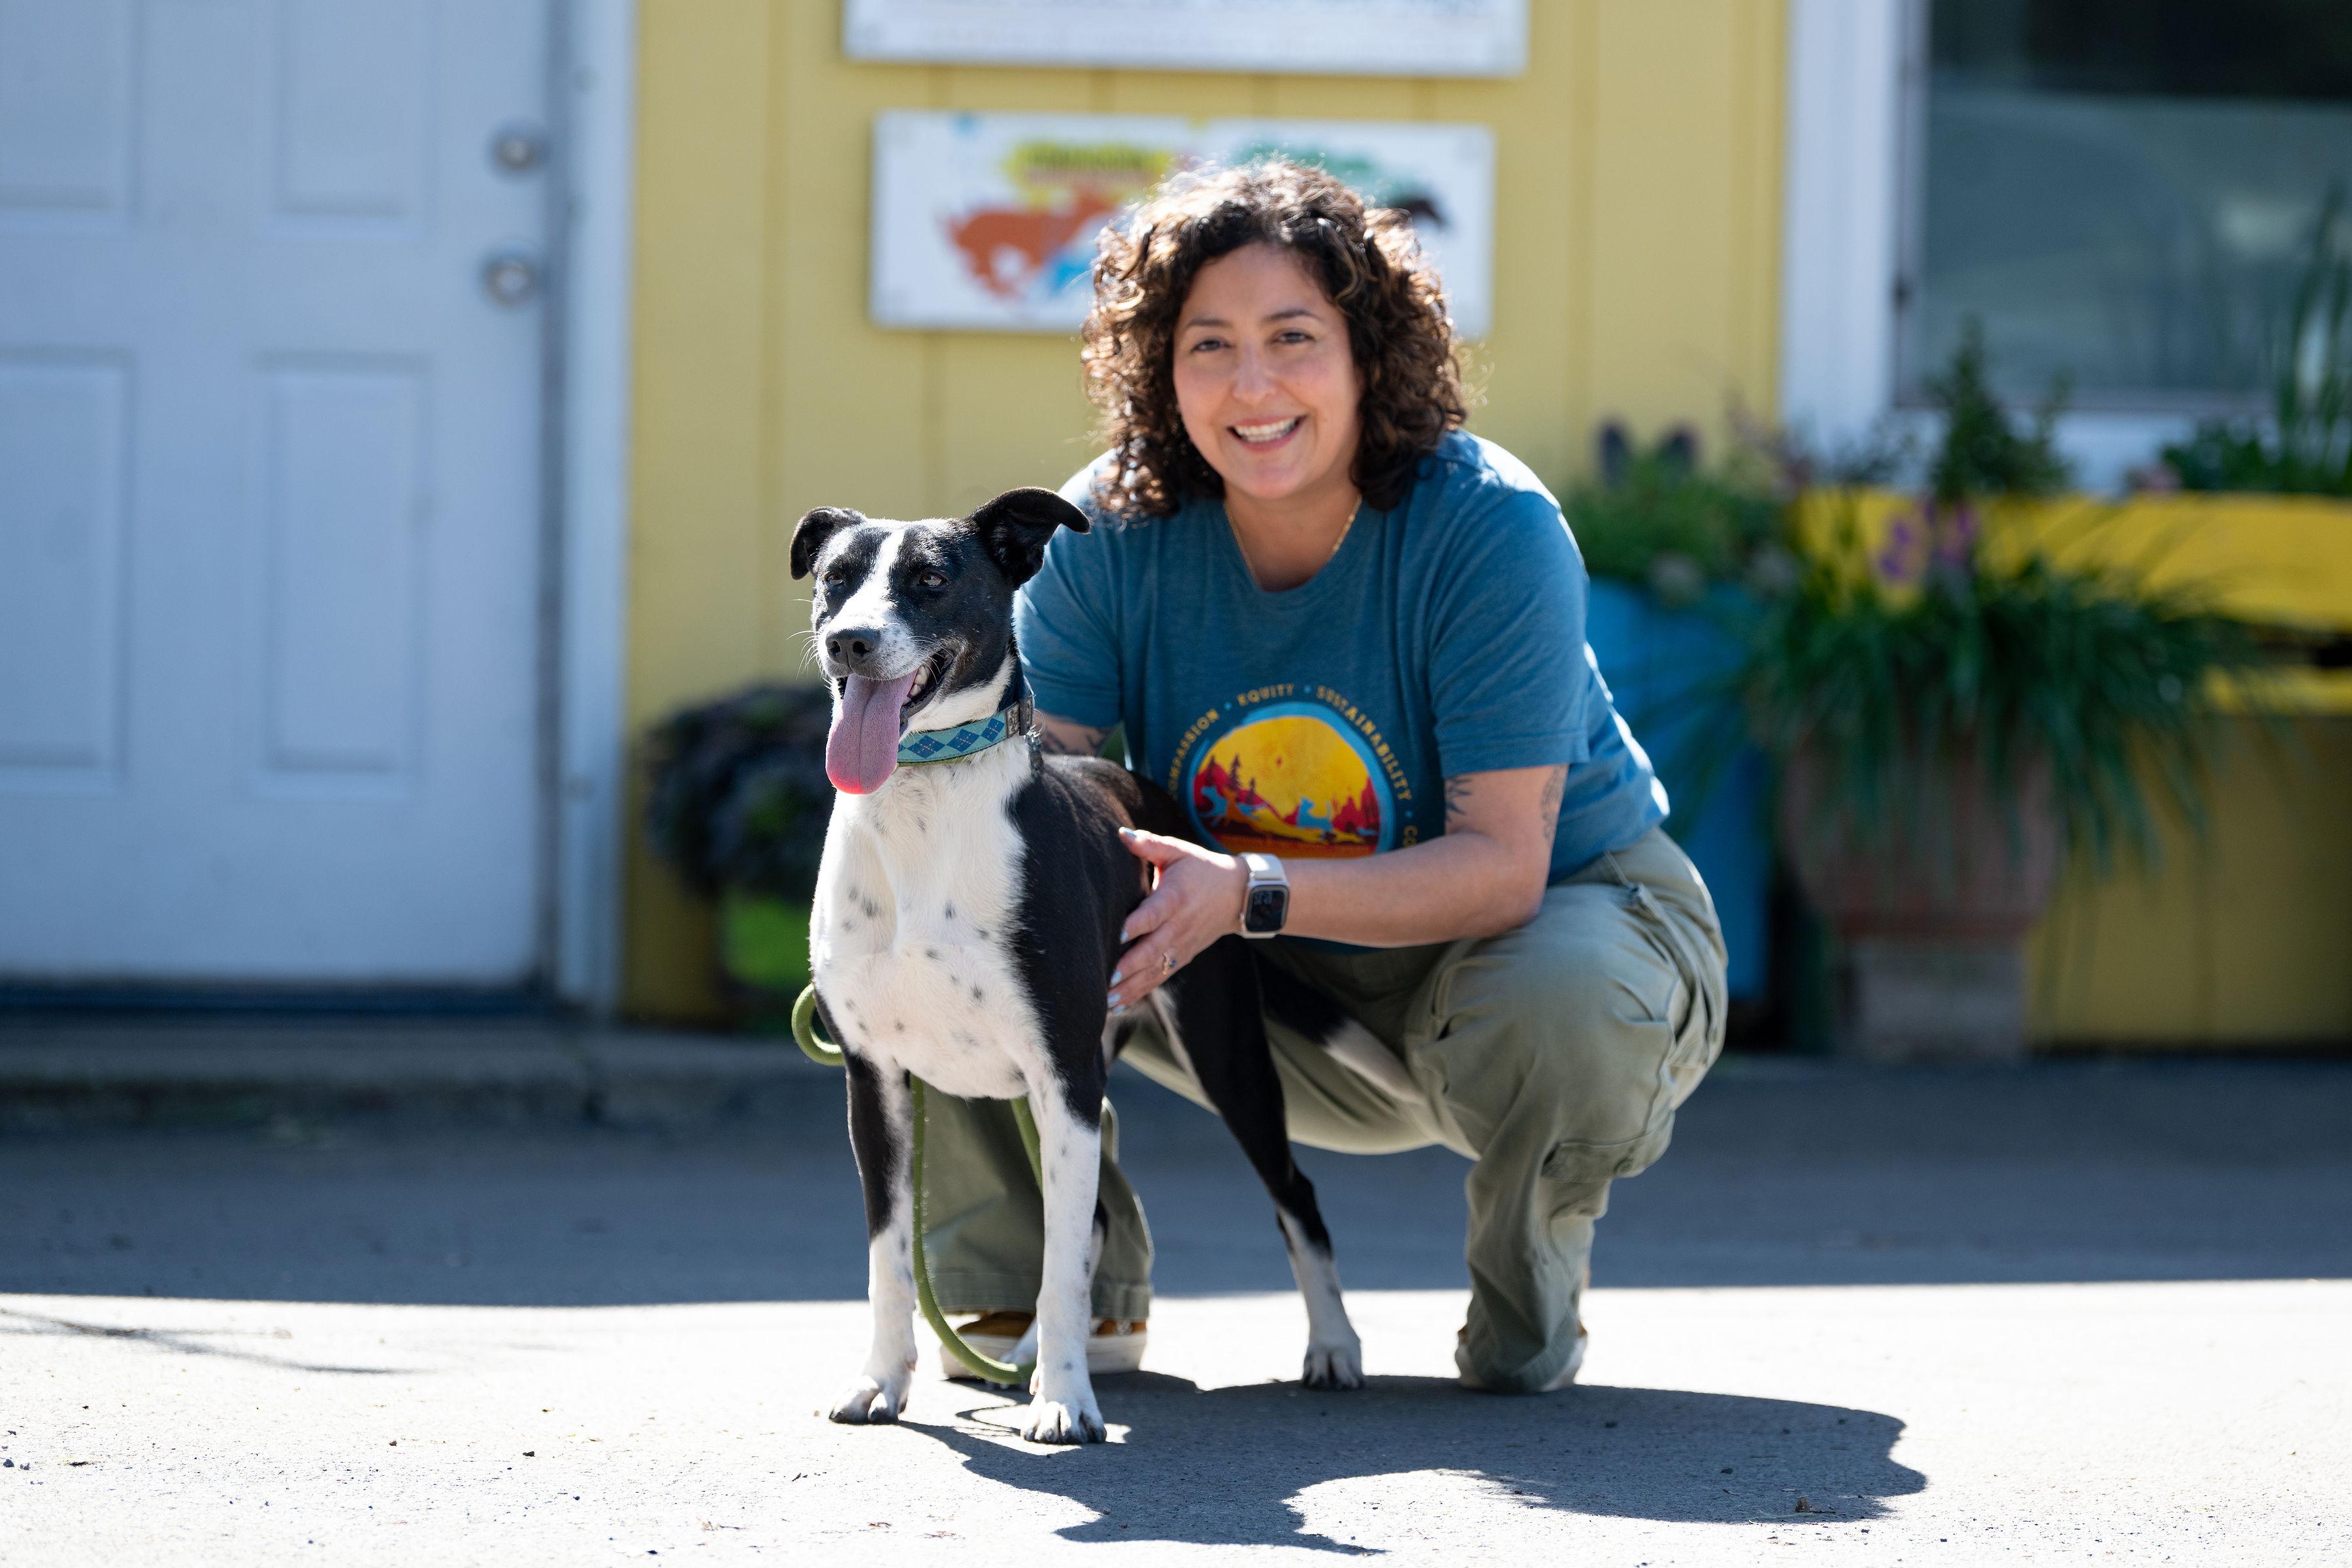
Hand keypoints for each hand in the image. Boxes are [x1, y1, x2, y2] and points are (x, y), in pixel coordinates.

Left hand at [1107, 828, 1248, 1012]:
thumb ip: (1150, 844)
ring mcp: (1181, 946)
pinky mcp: (1183, 958)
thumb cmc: (1202, 869)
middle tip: (1103, 978)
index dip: (1133, 926)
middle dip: (1128, 967)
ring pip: (1154, 971)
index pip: (1152, 915)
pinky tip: (1117, 1004)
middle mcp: (1178, 927)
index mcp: (1175, 899)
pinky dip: (1139, 992)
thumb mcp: (1179, 852)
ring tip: (1104, 1000)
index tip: (1112, 936)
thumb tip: (1121, 834)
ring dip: (1129, 987)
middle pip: (1151, 950)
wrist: (1239, 895)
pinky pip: (1159, 978)